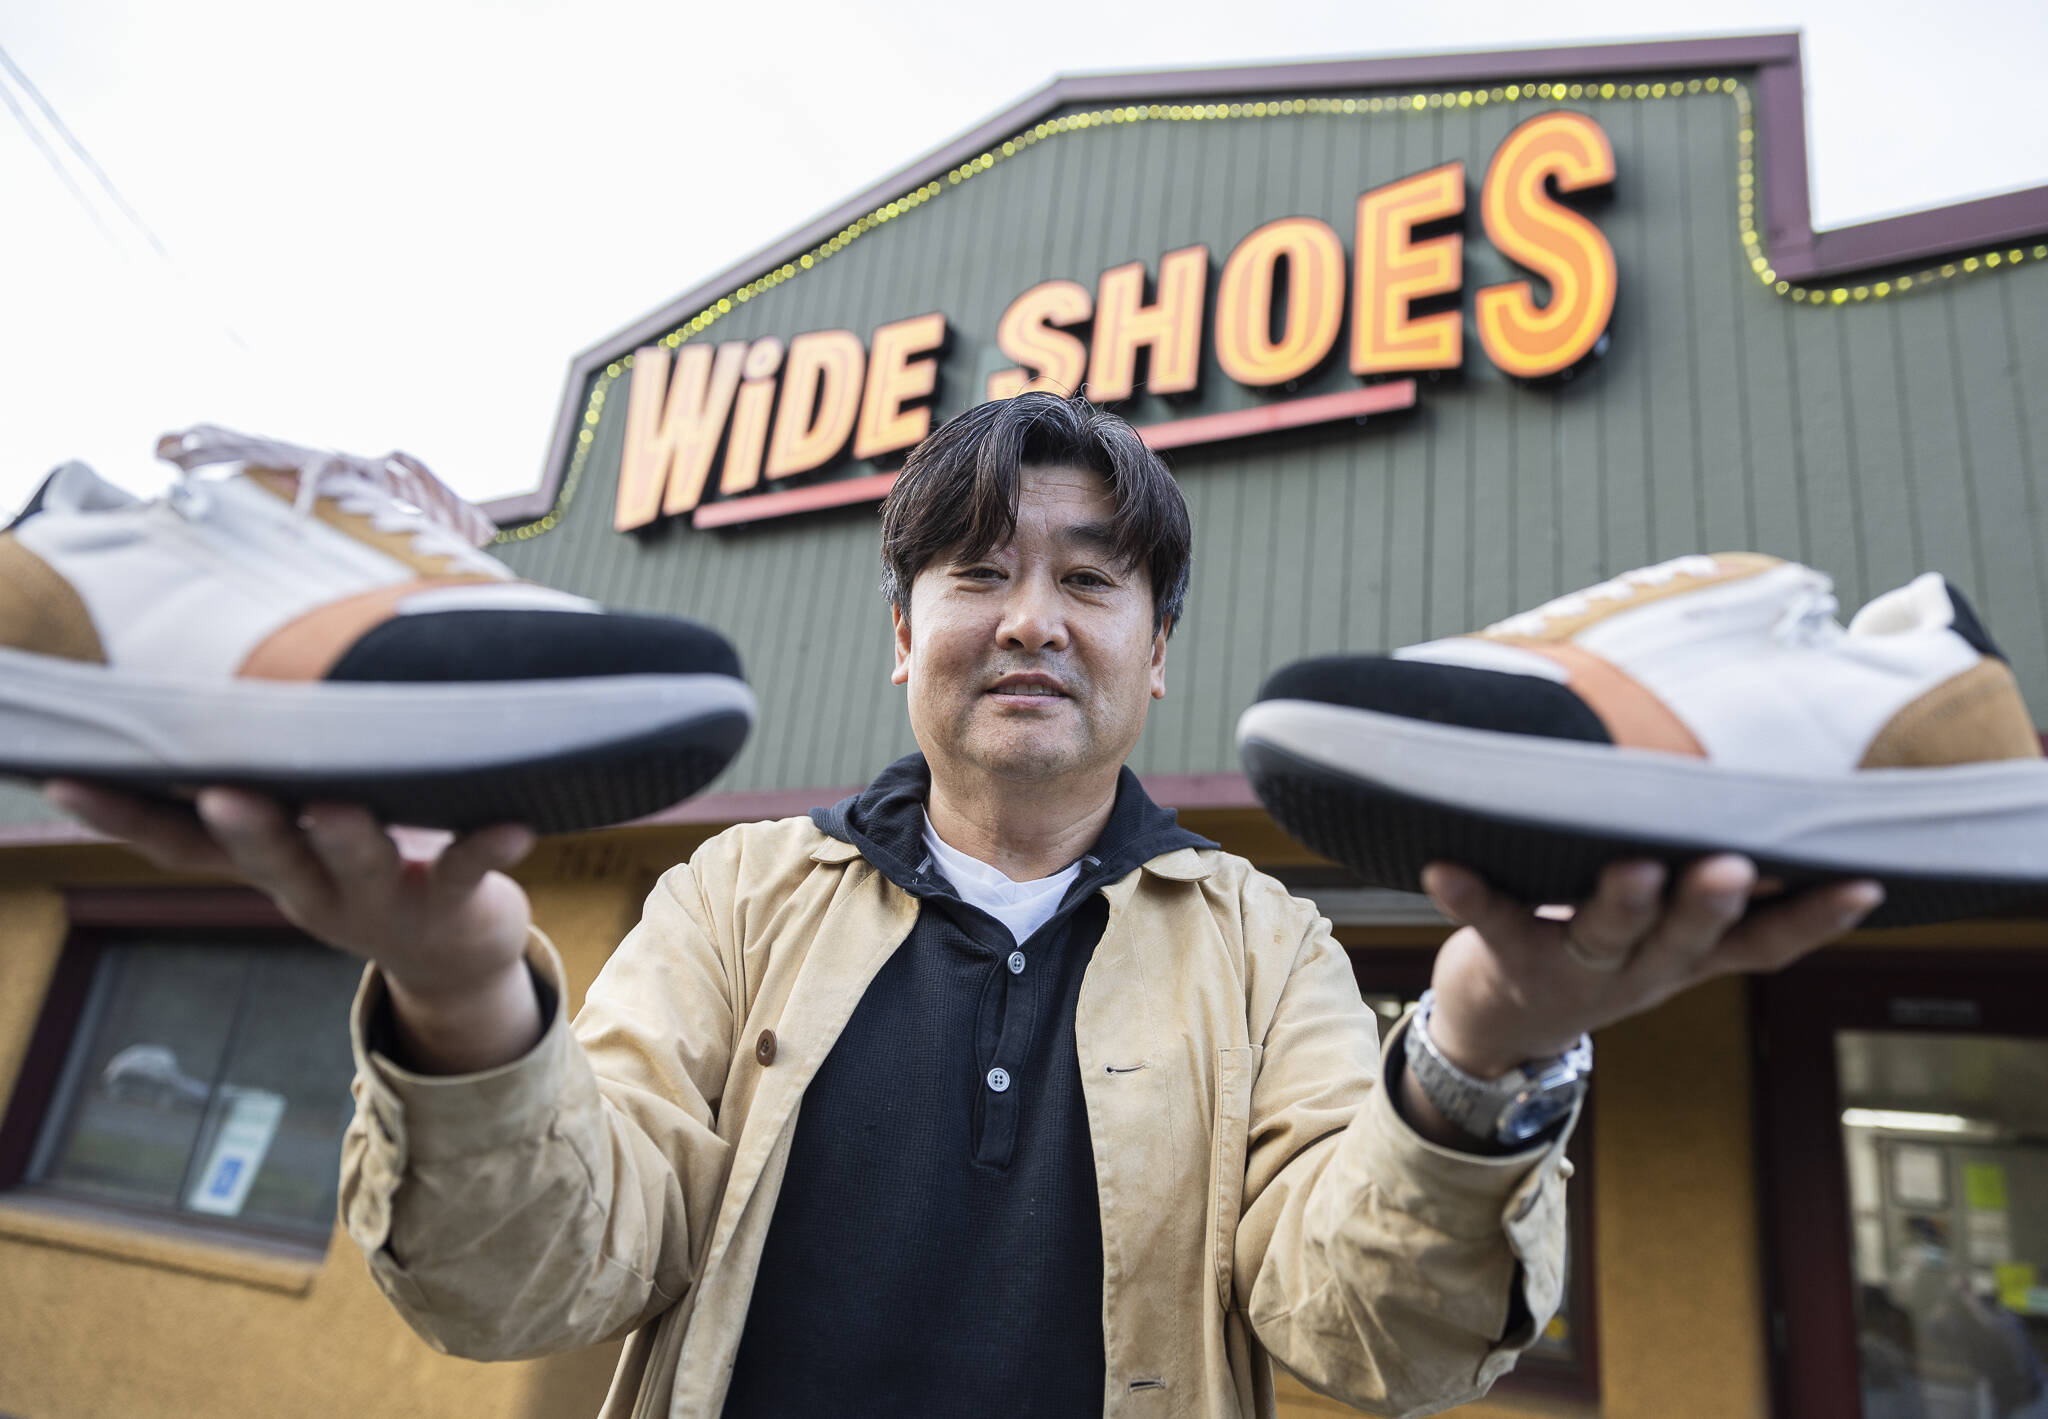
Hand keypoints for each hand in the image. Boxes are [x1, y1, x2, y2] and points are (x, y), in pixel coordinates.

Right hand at [44, 781, 541, 1072]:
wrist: (456, 960)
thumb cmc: (370, 866)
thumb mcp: (303, 839)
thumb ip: (266, 787)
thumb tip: (195, 701)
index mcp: (269, 867)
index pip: (180, 843)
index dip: (123, 815)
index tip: (64, 777)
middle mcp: (314, 890)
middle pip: (268, 860)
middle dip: (246, 827)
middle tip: (224, 793)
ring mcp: (383, 902)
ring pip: (362, 867)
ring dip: (351, 839)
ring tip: (344, 808)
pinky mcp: (454, 904)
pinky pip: (471, 872)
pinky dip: (490, 846)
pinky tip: (517, 824)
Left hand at [1417, 855, 1883, 1078]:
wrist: (1500, 1030)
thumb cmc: (1595, 952)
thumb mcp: (1664, 941)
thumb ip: (1712, 898)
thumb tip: (1767, 813)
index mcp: (1688, 958)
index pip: (1765, 943)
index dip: (1814, 919)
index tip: (1863, 884)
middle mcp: (1642, 968)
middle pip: (1686, 936)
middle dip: (1710, 901)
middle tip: (1731, 865)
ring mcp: (1577, 968)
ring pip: (1606, 934)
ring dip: (1621, 901)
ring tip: (1630, 867)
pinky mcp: (1510, 957)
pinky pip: (1492, 921)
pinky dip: (1470, 894)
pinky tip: (1444, 867)